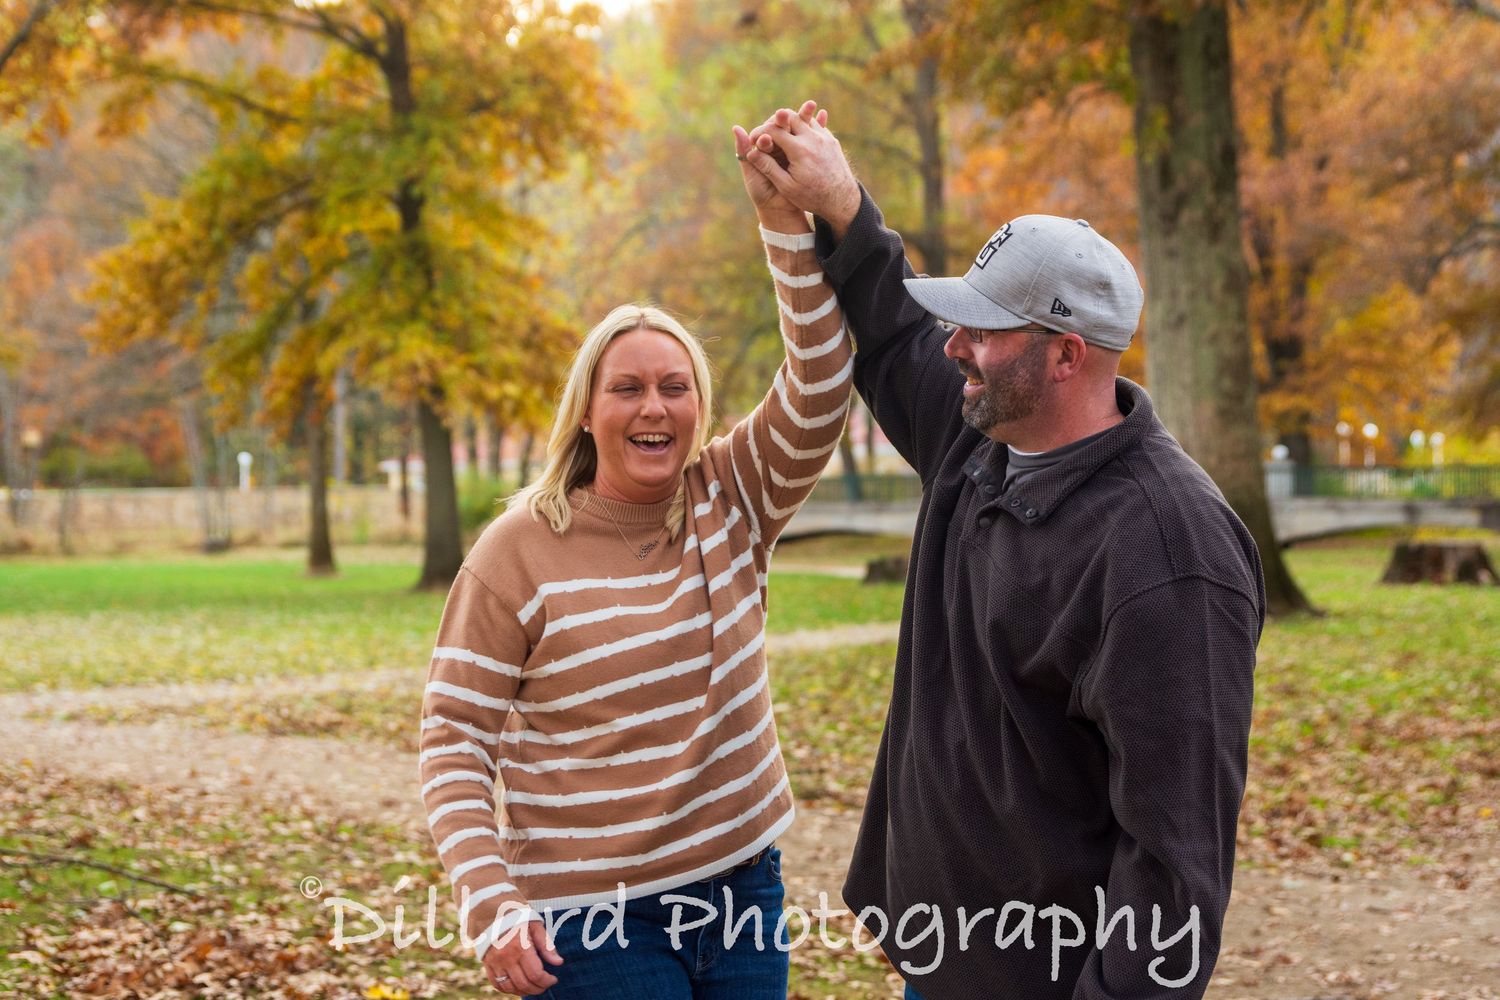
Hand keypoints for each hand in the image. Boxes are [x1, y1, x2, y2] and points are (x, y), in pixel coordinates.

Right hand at [481, 919, 561, 995]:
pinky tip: (518, 986)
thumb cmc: (517, 917)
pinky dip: (508, 990)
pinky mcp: (488, 965)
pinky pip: (497, 984)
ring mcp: (495, 963)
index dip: (547, 981)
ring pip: (511, 988)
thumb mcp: (535, 926)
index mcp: (521, 948)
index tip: (553, 979)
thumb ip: (547, 945)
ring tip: (534, 987)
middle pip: (524, 984)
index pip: (536, 975)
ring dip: (524, 991)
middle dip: (538, 988)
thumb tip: (559, 962)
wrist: (492, 911)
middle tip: (545, 984)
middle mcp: (507, 958)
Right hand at [743, 101, 860, 235]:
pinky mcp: (832, 140)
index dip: (760, 132)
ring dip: (790, 121)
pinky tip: (797, 134)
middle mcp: (813, 139)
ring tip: (780, 131)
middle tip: (766, 130)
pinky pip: (816, 125)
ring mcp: (825, 137)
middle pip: (790, 117)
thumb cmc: (811, 197)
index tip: (753, 139)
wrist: (842, 201)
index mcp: (799, 150)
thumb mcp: (786, 186)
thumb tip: (750, 152)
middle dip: (775, 121)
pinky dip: (804, 126)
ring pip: (804, 118)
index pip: (774, 130)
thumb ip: (768, 168)